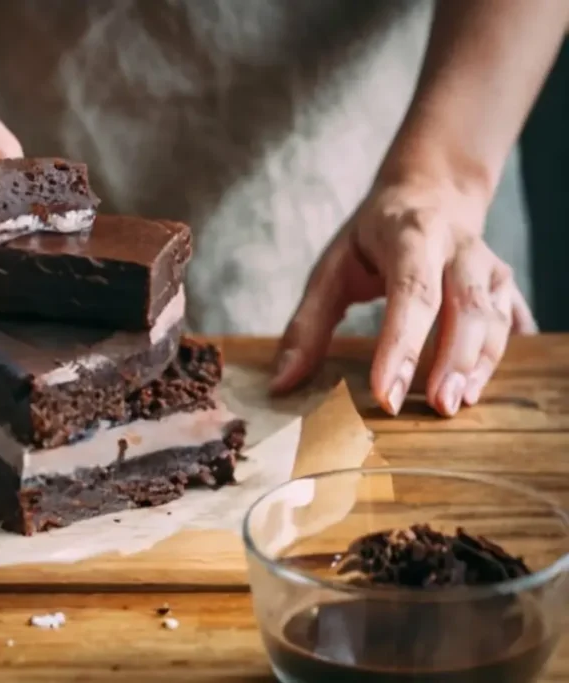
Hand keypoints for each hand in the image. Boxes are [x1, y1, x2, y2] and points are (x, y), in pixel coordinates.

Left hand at [271, 177, 536, 416]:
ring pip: (493, 316)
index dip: (401, 345)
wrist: (429, 194)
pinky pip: (510, 321)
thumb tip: (281, 384)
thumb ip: (307, 326)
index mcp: (411, 236)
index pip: (410, 294)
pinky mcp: (503, 284)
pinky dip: (500, 356)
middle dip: (452, 360)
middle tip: (437, 407)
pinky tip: (483, 386)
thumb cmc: (372, 239)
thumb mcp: (331, 268)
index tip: (387, 393)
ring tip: (457, 403)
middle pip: (464, 306)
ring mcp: (488, 265)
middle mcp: (458, 248)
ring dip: (480, 364)